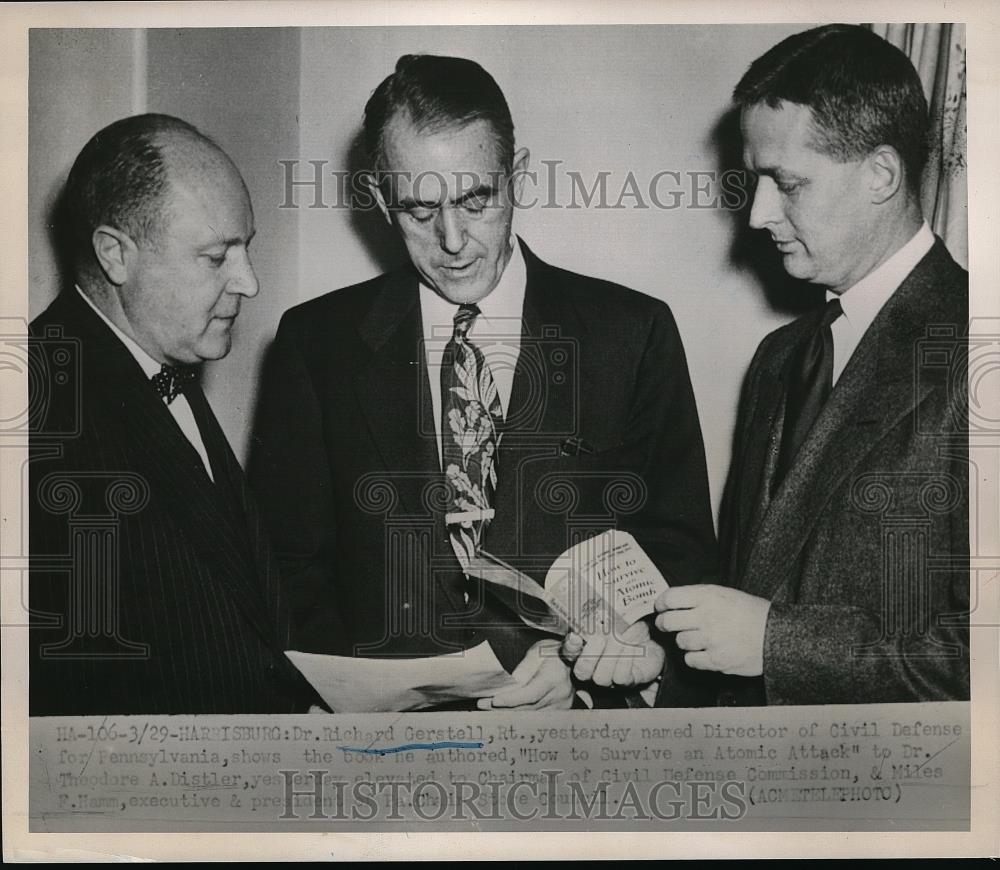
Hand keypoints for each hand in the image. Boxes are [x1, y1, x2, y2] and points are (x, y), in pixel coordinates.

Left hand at [478, 639, 573, 709]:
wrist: (571, 658)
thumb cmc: (552, 652)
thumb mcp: (537, 651)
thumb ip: (526, 666)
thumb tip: (514, 681)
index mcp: (555, 677)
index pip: (530, 694)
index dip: (511, 699)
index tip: (494, 700)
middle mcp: (561, 695)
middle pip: (528, 707)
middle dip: (504, 707)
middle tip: (482, 704)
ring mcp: (561, 706)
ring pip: (531, 715)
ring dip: (509, 713)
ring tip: (489, 709)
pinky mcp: (559, 712)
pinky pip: (536, 717)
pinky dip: (520, 715)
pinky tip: (505, 712)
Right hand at [562, 620, 664, 687]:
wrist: (653, 638)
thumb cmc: (629, 624)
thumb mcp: (615, 614)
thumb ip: (601, 610)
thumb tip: (595, 594)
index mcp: (585, 649)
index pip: (569, 653)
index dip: (570, 647)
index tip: (575, 635)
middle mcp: (594, 668)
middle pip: (581, 672)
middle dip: (589, 656)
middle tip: (600, 638)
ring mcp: (610, 677)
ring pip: (601, 677)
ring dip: (611, 656)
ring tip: (620, 638)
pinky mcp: (628, 681)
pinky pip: (621, 677)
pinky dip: (626, 660)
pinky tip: (632, 646)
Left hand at [654, 585, 769, 676]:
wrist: (776, 635)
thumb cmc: (752, 614)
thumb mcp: (726, 594)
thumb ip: (700, 597)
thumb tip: (673, 602)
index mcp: (709, 596)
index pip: (670, 597)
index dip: (661, 603)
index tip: (661, 607)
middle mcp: (706, 616)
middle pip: (667, 621)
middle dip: (663, 623)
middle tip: (666, 624)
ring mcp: (710, 639)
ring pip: (679, 641)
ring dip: (684, 640)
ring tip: (697, 638)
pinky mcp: (716, 660)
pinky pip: (690, 660)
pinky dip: (694, 657)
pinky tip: (704, 651)